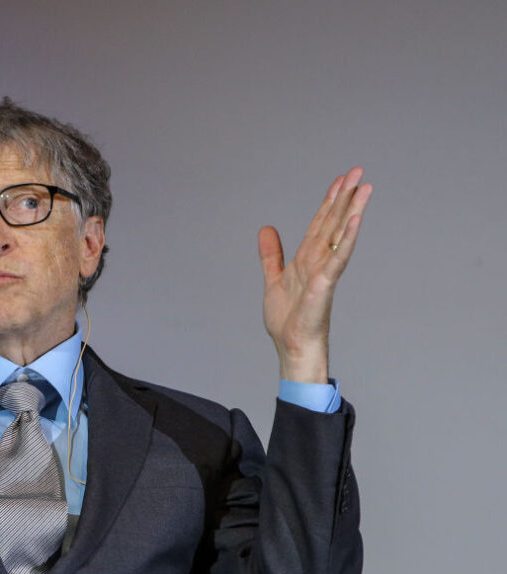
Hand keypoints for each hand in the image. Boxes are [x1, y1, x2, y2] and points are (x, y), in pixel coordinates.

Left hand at [258, 168, 372, 382]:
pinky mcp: (325, 284)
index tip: (340, 179)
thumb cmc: (287, 320)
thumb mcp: (273, 279)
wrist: (292, 346)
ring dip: (351, 210)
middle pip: (333, 222)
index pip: (320, 223)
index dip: (329, 201)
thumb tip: (266, 229)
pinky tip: (355, 220)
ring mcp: (324, 271)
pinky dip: (347, 239)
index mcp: (307, 259)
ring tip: (365, 186)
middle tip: (358, 170)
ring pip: (339, 234)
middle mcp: (318, 261)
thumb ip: (271, 254)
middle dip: (345, 196)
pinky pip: (338, 258)